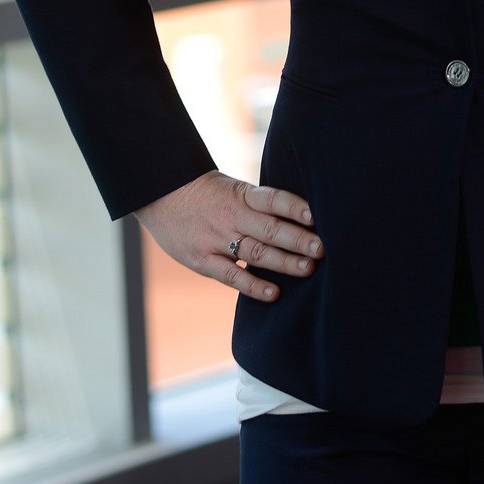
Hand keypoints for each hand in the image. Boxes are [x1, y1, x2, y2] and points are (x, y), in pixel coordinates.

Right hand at [133, 170, 322, 302]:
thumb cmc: (207, 194)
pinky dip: (253, 285)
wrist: (160, 194)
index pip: (272, 199)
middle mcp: (231, 216)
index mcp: (241, 196)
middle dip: (298, 239)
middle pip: (269, 229)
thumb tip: (302, 220)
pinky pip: (231, 275)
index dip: (294, 206)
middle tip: (322, 248)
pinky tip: (274, 294)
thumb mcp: (233, 189)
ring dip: (284, 262)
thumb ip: (260, 206)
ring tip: (308, 269)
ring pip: (255, 253)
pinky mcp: (202, 260)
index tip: (316, 216)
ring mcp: (216, 240)